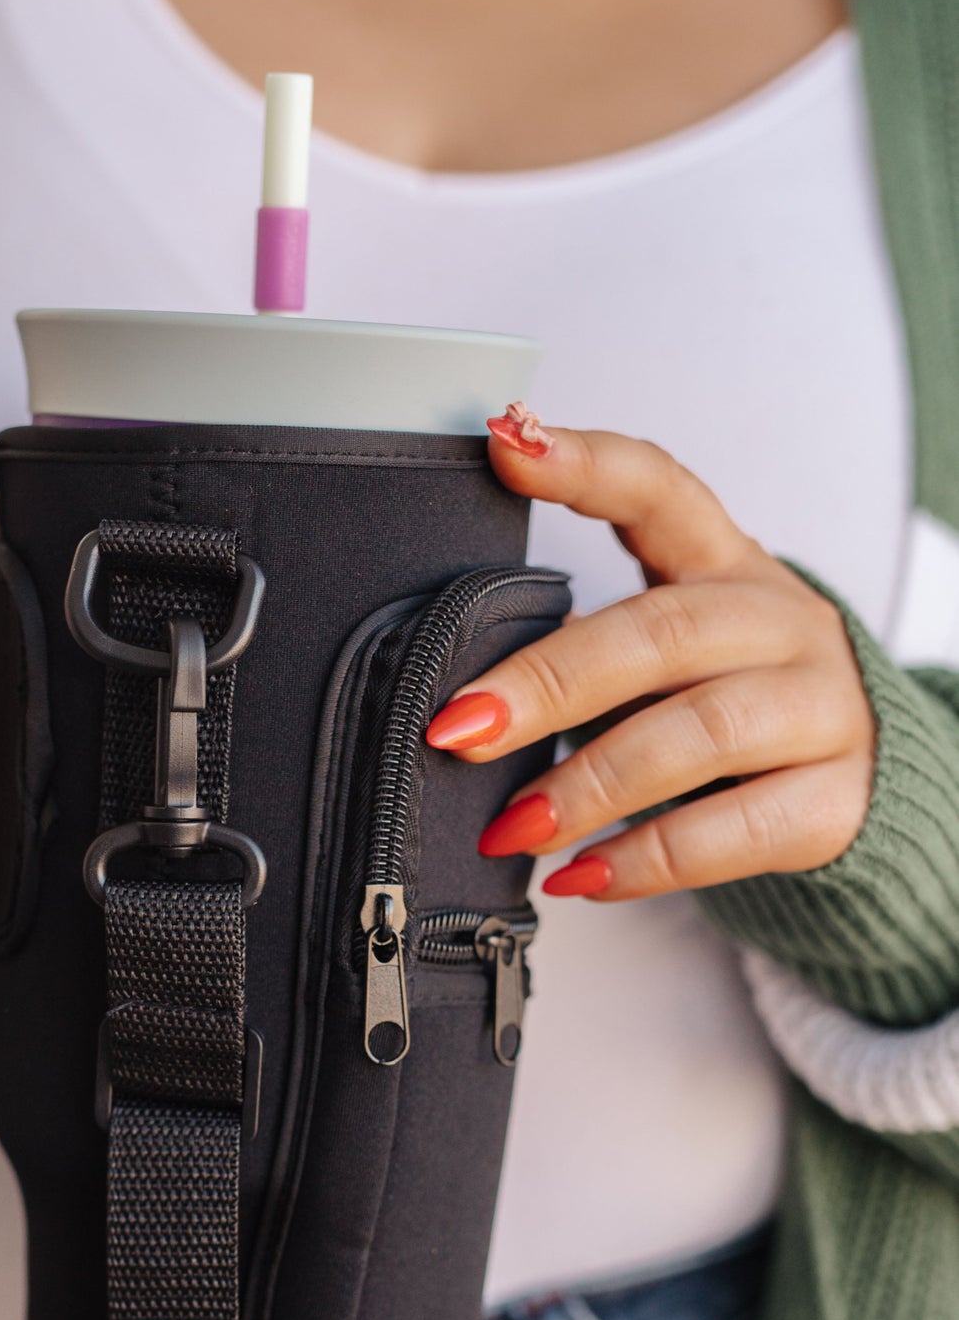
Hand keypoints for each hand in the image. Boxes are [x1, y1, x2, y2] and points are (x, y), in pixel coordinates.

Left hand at [426, 408, 876, 899]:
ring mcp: (818, 710)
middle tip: (458, 731)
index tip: (506, 442)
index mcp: (726, 564)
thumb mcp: (671, 655)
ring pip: (700, 733)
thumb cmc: (729, 705)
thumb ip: (589, 649)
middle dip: (550, 683)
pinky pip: (733, 830)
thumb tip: (454, 702)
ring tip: (513, 828)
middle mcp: (782, 622)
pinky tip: (579, 877)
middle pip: (663, 634)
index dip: (585, 465)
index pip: (660, 489)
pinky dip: (646, 859)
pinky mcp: (832, 801)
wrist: (864, 784)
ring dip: (590, 784)